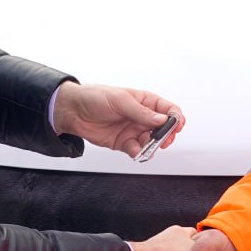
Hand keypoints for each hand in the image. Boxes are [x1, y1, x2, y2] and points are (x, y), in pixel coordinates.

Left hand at [53, 82, 183, 157]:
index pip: (167, 109)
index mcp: (145, 101)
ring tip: (146, 146)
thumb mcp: (120, 100)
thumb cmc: (96, 97)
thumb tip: (161, 120)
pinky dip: (139, 153)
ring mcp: (133, 130)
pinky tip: (135, 151)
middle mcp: (142, 117)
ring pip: (152, 142)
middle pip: (163, 128)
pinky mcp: (124, 143)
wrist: (74, 111)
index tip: (177, 126)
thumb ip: (141, 112)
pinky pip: (137, 150)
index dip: (175, 118)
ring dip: (152, 146)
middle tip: (164, 140)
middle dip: (166, 135)